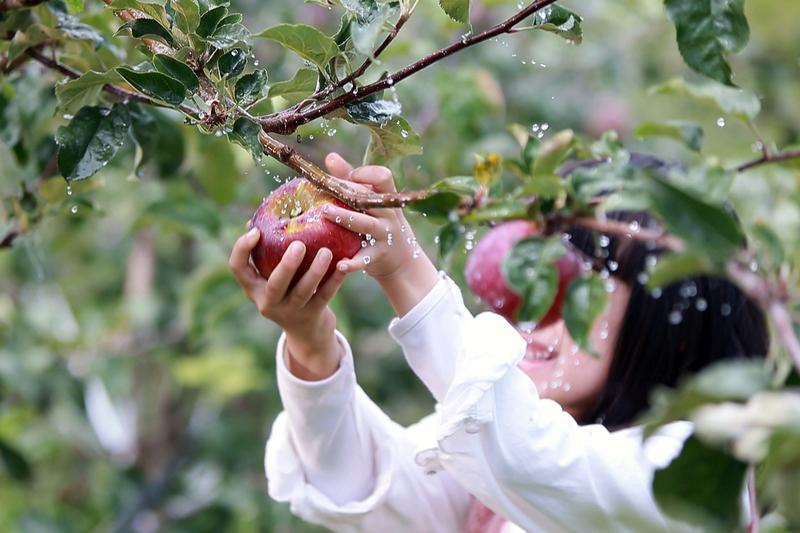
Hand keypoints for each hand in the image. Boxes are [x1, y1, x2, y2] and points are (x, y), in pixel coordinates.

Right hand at [228, 228, 346, 379]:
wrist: (305, 331)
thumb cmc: (285, 291)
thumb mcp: (270, 278)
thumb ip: (266, 253)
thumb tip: (258, 220)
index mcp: (254, 288)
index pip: (238, 268)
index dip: (242, 249)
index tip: (256, 231)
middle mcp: (269, 302)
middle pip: (275, 284)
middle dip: (287, 265)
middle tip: (298, 245)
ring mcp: (292, 311)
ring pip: (304, 291)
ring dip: (315, 271)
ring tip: (326, 251)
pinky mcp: (313, 314)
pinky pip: (326, 295)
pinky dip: (335, 280)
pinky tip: (344, 265)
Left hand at [322, 153, 439, 315]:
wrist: (403, 261)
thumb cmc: (380, 224)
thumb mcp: (372, 203)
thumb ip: (351, 181)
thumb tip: (330, 157)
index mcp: (386, 199)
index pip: (384, 177)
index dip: (367, 173)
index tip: (350, 175)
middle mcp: (388, 215)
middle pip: (370, 200)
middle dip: (348, 192)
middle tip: (324, 189)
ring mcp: (385, 235)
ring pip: (366, 225)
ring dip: (345, 218)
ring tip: (324, 213)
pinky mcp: (378, 256)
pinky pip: (364, 259)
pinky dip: (352, 263)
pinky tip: (339, 264)